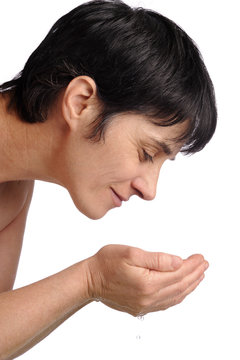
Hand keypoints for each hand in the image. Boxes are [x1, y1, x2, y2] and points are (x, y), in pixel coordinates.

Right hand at [85, 244, 207, 315]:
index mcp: (148, 283)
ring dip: (189, 285)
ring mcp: (145, 305)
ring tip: (198, 276)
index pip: (178, 273)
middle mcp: (149, 297)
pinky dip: (178, 295)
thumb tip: (178, 262)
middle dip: (195, 274)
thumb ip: (157, 259)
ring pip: (175, 296)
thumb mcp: (131, 253)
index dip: (192, 264)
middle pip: (180, 286)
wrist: (89, 280)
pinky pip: (165, 303)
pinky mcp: (140, 308)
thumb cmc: (106, 262)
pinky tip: (181, 290)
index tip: (200, 257)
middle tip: (204, 264)